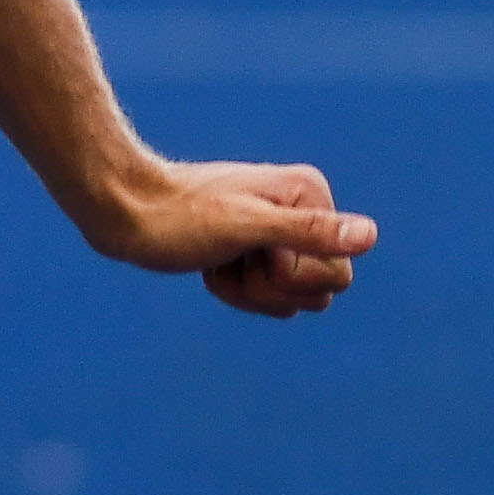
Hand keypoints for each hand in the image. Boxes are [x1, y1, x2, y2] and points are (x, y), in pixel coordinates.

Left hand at [86, 155, 375, 318]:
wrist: (124, 211)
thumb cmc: (179, 218)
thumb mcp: (246, 227)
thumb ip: (309, 232)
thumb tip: (370, 236)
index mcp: (310, 195)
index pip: (338, 273)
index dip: (293, 277)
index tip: (254, 251)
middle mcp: (301, 211)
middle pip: (318, 291)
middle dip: (269, 288)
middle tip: (233, 257)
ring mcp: (277, 234)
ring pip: (290, 299)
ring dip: (249, 292)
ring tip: (220, 262)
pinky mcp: (254, 252)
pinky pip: (266, 298)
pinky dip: (234, 291)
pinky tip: (211, 266)